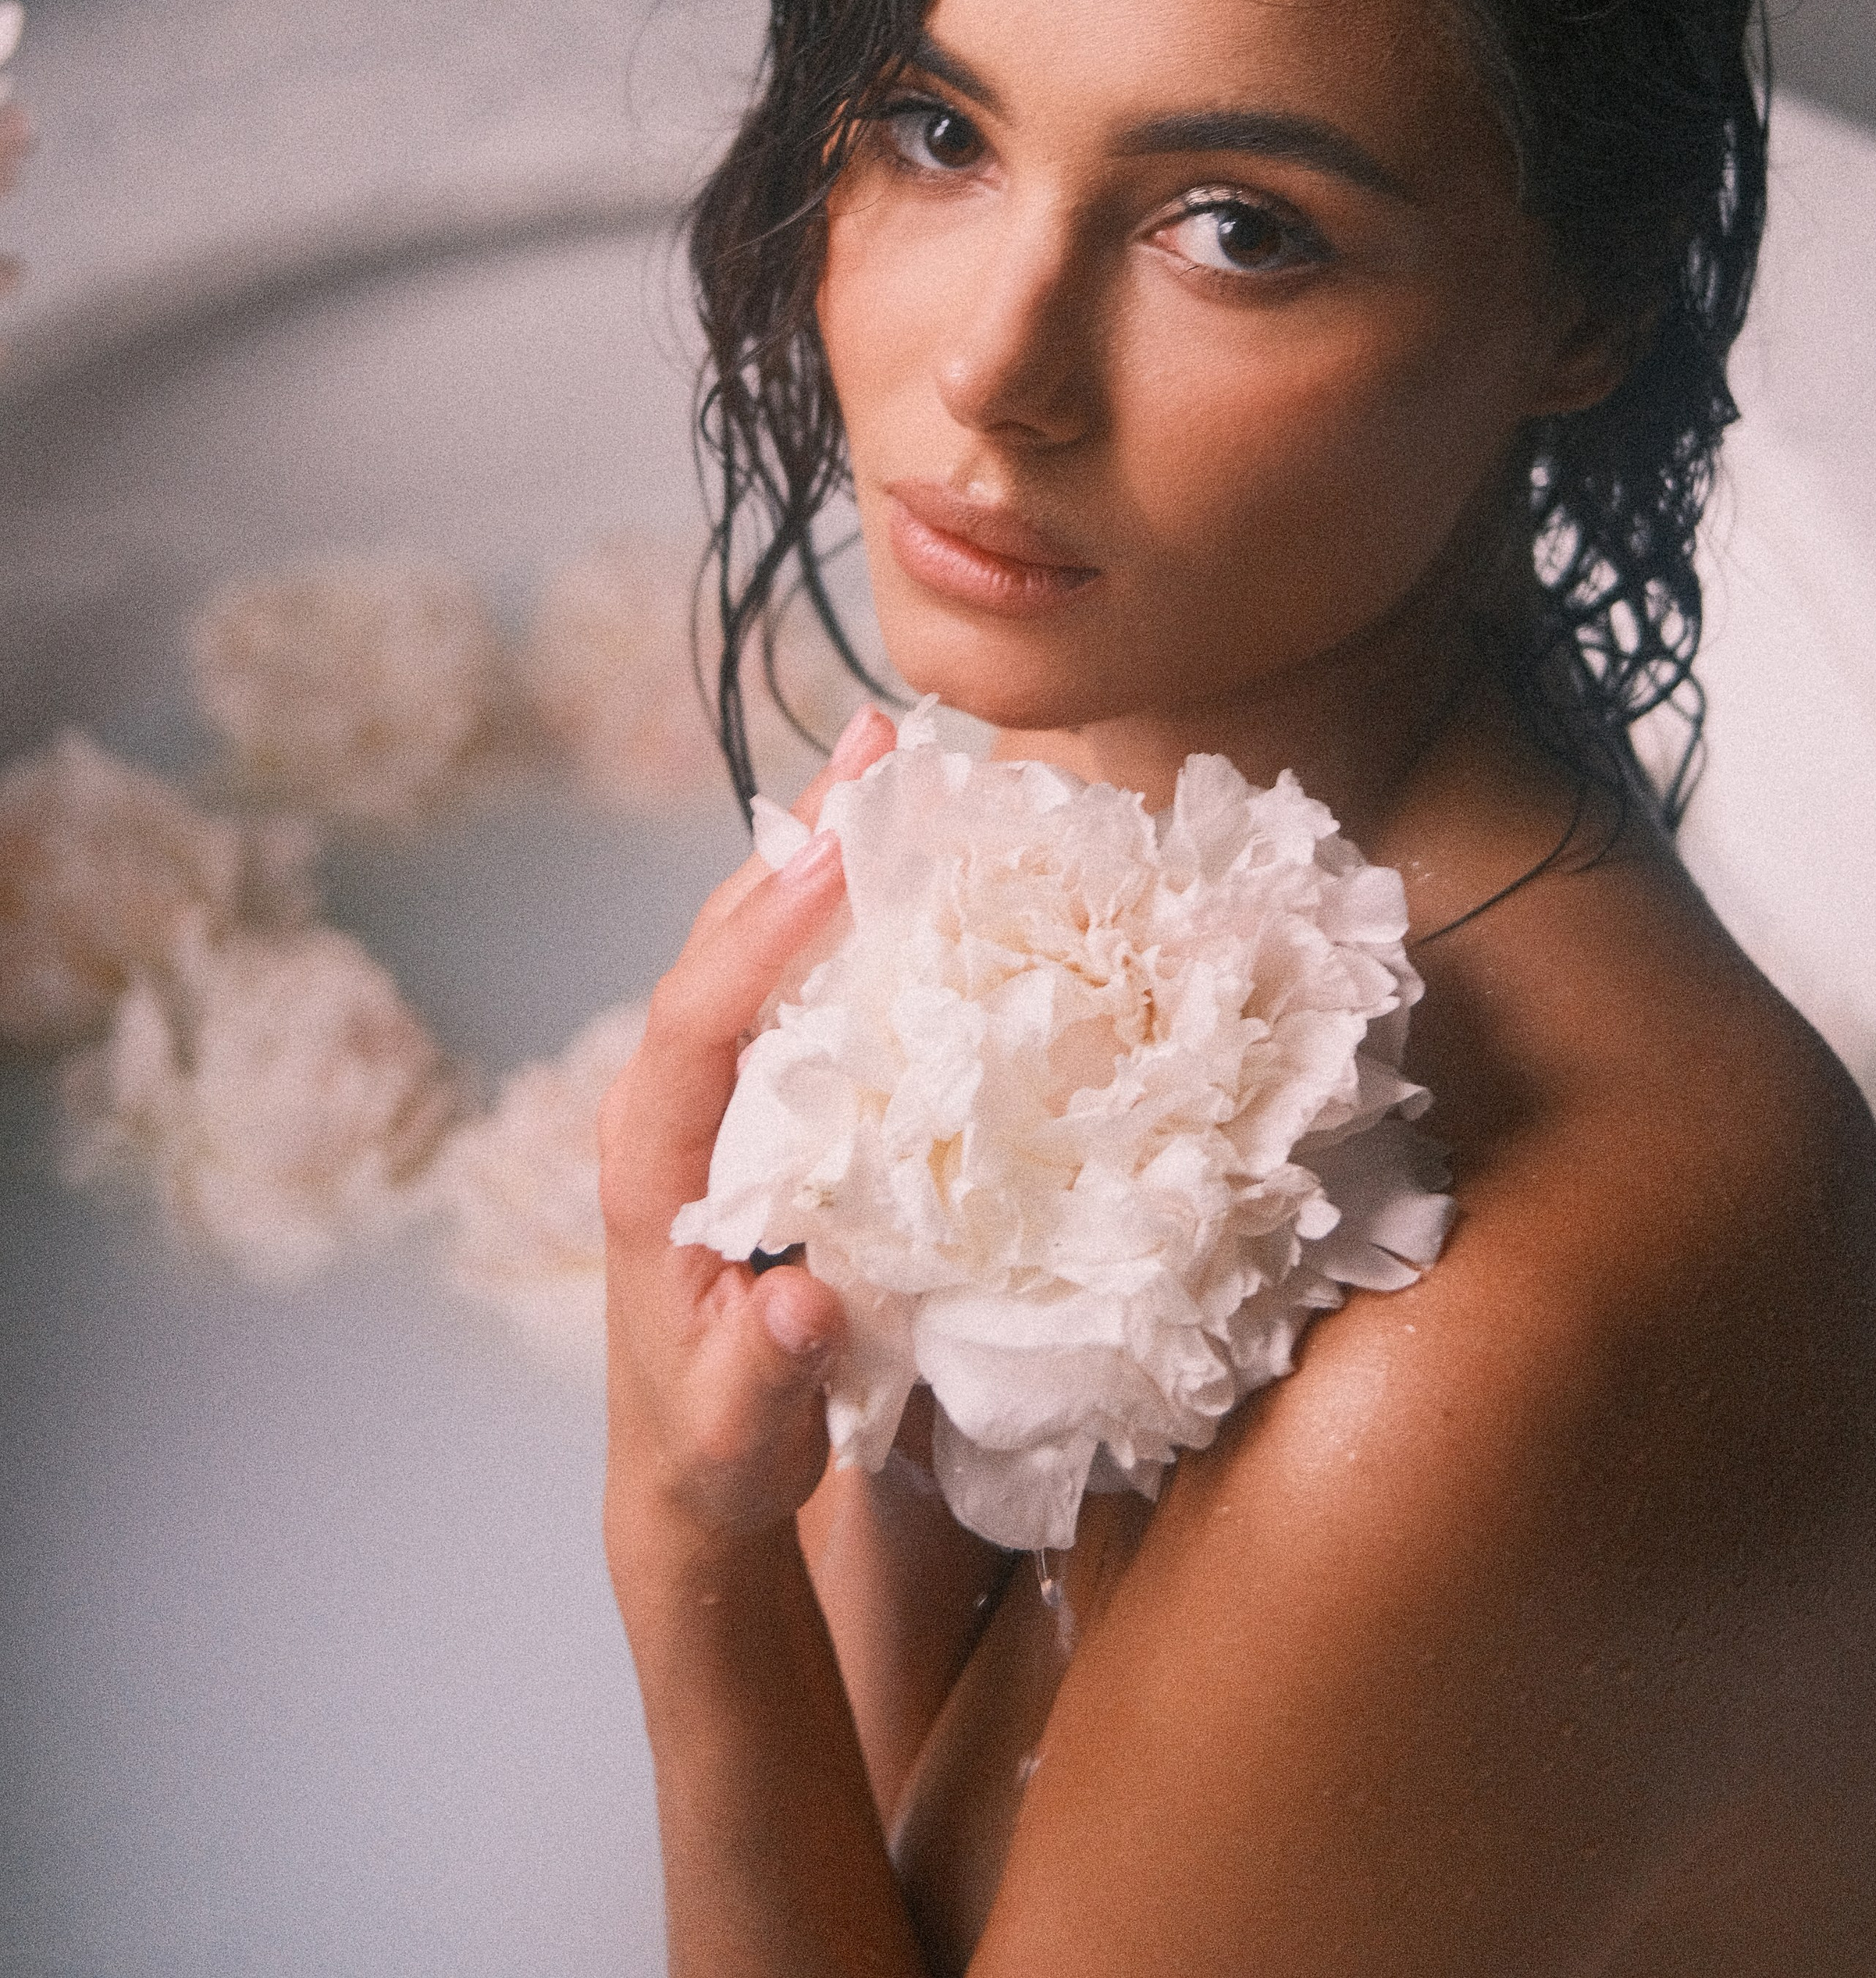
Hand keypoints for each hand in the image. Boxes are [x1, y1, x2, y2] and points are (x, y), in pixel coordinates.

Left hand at [599, 705, 898, 1574]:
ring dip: (818, 845)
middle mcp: (668, 1106)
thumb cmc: (719, 1447)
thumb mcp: (740, 1436)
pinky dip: (834, 905)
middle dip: (797, 839)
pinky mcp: (751, 1097)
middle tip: (879, 738)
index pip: (698, 1022)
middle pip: (722, 944)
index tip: (837, 857)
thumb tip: (802, 1308)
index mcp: (650, 1167)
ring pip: (751, 942)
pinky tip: (893, 850)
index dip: (764, 936)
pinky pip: (785, 977)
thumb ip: (765, 1379)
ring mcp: (707, 1094)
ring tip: (889, 749)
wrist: (694, 1467)